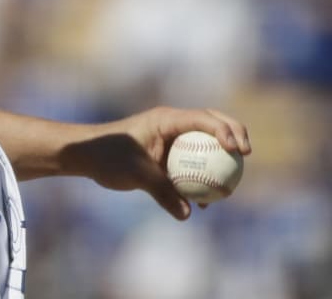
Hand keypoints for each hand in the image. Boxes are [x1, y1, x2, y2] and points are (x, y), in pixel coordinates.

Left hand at [66, 106, 250, 219]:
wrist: (86, 155)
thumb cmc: (107, 157)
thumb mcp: (135, 174)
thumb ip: (162, 191)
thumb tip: (188, 213)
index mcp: (166, 119)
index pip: (204, 118)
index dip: (226, 131)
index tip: (236, 151)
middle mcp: (172, 124)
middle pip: (213, 122)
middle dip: (234, 134)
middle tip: (245, 155)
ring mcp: (171, 138)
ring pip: (205, 143)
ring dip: (220, 159)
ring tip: (229, 186)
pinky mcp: (167, 153)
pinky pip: (192, 162)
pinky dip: (201, 176)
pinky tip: (203, 203)